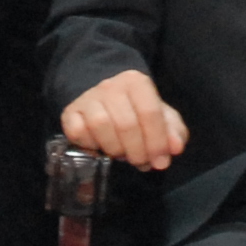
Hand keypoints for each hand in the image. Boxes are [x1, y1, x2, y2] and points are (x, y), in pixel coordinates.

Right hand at [61, 69, 187, 170]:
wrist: (102, 97)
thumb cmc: (136, 110)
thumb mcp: (160, 117)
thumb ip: (173, 131)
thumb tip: (175, 148)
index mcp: (136, 82)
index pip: (150, 112)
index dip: (157, 142)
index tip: (161, 162)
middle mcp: (110, 86)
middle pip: (126, 123)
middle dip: (138, 151)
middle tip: (141, 162)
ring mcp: (87, 98)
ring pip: (101, 126)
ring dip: (115, 149)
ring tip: (122, 154)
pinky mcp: (70, 113)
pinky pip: (78, 132)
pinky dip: (90, 145)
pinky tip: (99, 147)